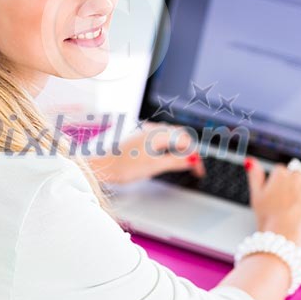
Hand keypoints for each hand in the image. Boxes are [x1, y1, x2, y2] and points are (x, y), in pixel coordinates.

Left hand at [88, 121, 204, 184]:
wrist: (102, 165)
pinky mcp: (140, 135)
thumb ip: (175, 161)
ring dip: (181, 145)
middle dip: (190, 148)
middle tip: (194, 166)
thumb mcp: (153, 166)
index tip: (199, 171)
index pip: (185, 142)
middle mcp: (153, 128)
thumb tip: (192, 160)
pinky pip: (161, 135)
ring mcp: (146, 130)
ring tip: (184, 161)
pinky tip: (167, 153)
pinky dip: (170, 143)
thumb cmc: (123, 166)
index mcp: (158, 134)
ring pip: (171, 133)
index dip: (195, 157)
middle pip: (180, 134)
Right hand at [245, 157, 300, 250]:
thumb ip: (255, 175)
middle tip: (289, 199)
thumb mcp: (256, 195)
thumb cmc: (268, 218)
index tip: (277, 193)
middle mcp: (297, 177)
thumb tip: (251, 161)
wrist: (284, 238)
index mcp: (280, 174)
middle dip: (294, 182)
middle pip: (297, 173)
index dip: (278, 181)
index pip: (281, 170)